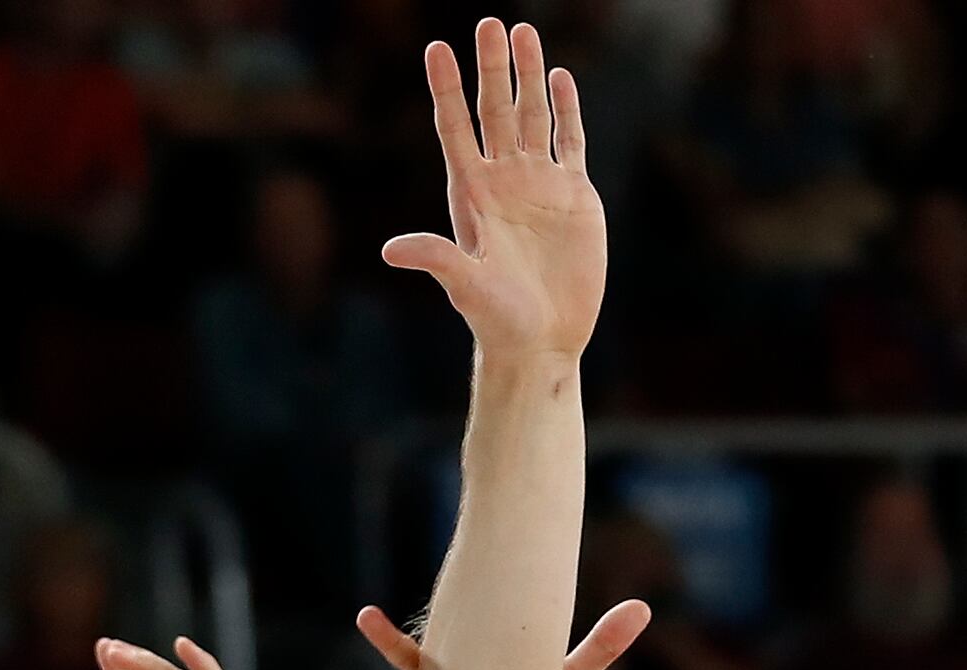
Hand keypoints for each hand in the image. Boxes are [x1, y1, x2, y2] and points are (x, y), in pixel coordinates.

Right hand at [326, 597, 650, 669]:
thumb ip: (599, 648)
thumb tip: (643, 605)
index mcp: (484, 655)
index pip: (479, 614)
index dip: (475, 587)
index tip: (468, 554)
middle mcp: (452, 666)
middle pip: (434, 631)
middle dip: (422, 605)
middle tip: (410, 570)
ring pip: (403, 665)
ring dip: (384, 643)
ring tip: (364, 617)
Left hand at [384, 21, 605, 361]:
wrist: (542, 342)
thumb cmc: (498, 319)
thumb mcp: (465, 286)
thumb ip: (436, 258)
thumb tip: (391, 250)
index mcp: (472, 194)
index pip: (455, 129)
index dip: (446, 90)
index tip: (436, 49)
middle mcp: (504, 181)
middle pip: (494, 111)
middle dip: (491, 68)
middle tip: (488, 23)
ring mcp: (540, 185)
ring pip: (533, 116)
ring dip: (528, 76)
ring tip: (523, 32)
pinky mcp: (574, 197)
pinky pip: (570, 142)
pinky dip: (567, 110)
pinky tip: (560, 78)